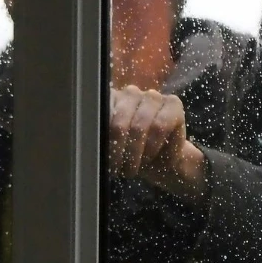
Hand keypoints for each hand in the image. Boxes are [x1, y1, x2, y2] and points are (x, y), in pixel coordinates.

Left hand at [109, 86, 206, 200]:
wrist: (160, 162)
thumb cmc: (130, 154)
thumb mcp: (110, 149)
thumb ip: (100, 138)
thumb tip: (88, 140)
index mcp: (110, 99)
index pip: (100, 114)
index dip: (102, 140)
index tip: (102, 160)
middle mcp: (130, 93)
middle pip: (118, 123)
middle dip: (118, 151)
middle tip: (118, 169)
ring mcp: (152, 96)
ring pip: (140, 125)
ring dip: (136, 153)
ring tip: (133, 167)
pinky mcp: (173, 104)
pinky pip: (160, 126)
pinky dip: (154, 146)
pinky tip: (151, 155)